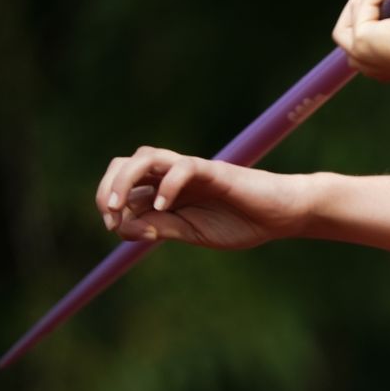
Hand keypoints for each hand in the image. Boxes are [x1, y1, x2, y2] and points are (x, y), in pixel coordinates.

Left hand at [96, 146, 312, 249]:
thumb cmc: (241, 223)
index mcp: (166, 190)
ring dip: (124, 181)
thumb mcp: (192, 233)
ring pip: (146, 157)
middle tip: (111, 215)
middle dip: (108, 188)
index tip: (114, 228)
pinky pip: (183, 168)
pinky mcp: (214, 171)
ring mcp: (192, 170)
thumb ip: (160, 228)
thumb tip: (123, 227)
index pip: (123, 184)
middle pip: (125, 163)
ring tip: (120, 208)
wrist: (281, 215)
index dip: (109, 203)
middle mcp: (173, 175)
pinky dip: (166, 187)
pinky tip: (165, 208)